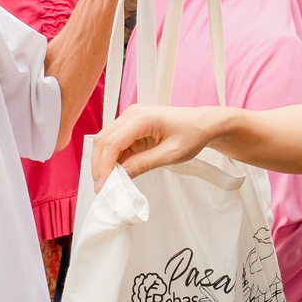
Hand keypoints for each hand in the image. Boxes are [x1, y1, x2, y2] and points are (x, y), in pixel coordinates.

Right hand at [91, 103, 219, 186]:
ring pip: (106, 141)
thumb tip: (122, 174)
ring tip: (109, 183)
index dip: (104, 165)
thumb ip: (144, 163)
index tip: (104, 185)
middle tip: (103, 187)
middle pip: (103, 139)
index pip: (112, 142)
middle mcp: (132, 114)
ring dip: (104, 162)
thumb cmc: (192, 134)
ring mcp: (130, 118)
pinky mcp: (132, 126)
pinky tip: (117, 173)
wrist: (203, 124)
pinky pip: (116, 143)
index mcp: (142, 118)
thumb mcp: (171, 154)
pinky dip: (113, 158)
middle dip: (99, 164)